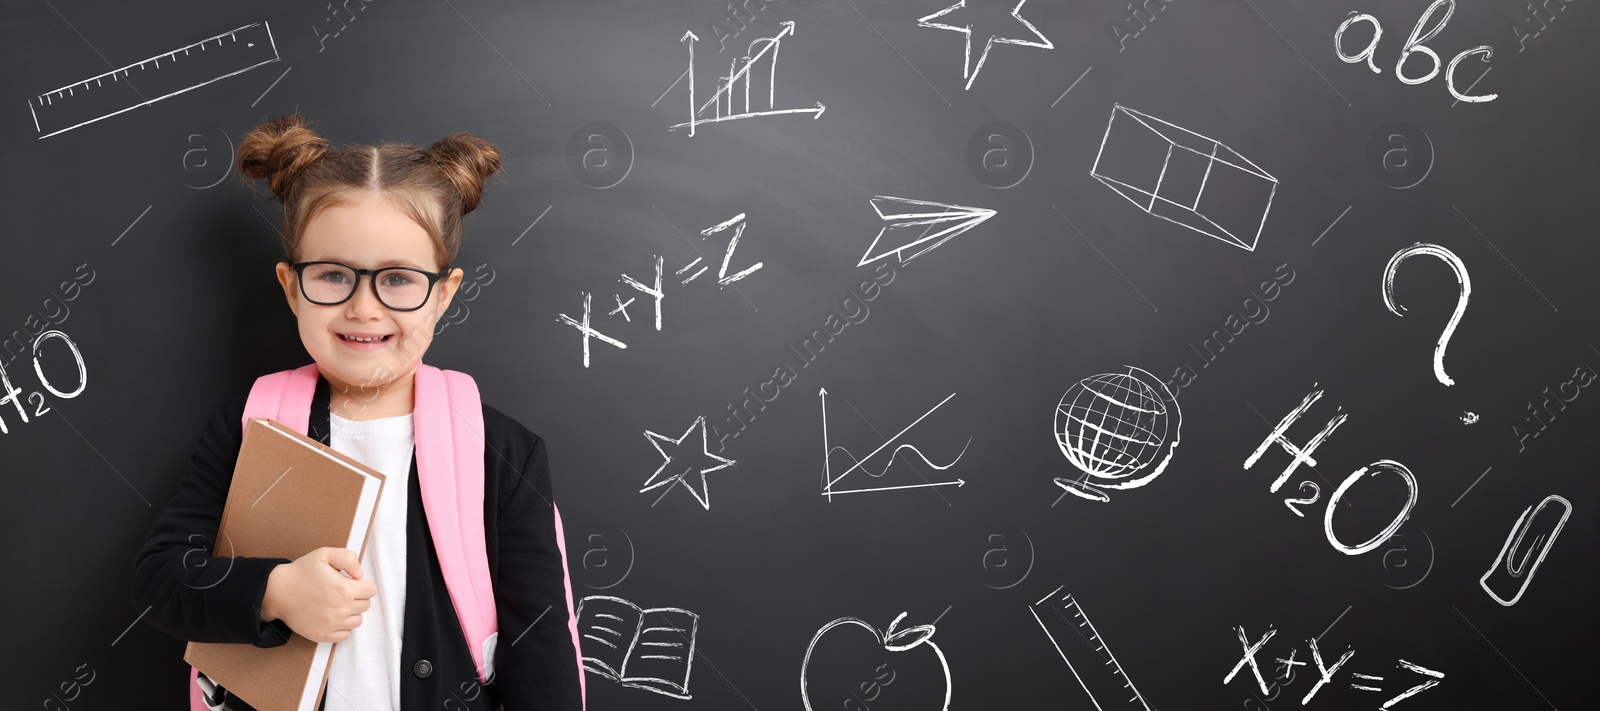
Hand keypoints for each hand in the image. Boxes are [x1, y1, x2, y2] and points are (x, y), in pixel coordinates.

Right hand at [261, 547, 376, 642]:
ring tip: (337, 603)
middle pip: (366, 605)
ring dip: (352, 612)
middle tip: (342, 591)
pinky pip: (346, 634)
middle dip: (358, 597)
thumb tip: (360, 575)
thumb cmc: (301, 572)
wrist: (277, 591)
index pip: (371, 590)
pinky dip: (343, 626)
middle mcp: (340, 609)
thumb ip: (348, 559)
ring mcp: (332, 624)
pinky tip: (333, 616)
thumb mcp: (324, 554)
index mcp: (344, 589)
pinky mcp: (323, 635)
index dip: (362, 584)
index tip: (351, 582)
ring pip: (358, 620)